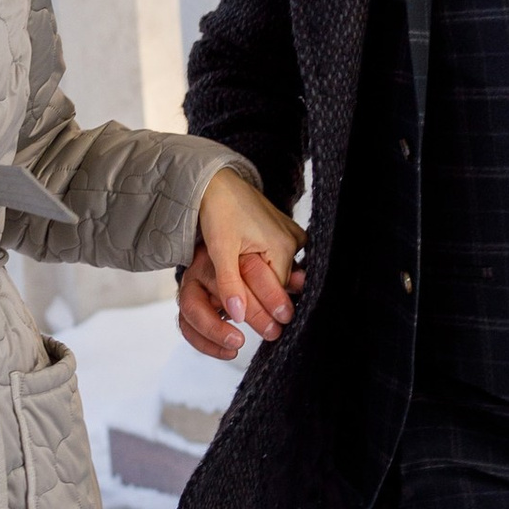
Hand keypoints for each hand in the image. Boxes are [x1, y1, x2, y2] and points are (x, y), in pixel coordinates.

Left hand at [178, 170, 305, 361]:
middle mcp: (293, 240)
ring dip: (266, 281)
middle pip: (280, 282)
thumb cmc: (218, 210)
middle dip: (266, 295)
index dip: (265, 308)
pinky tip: (255, 268)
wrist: (215, 181)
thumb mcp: (220, 250)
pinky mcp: (285, 229)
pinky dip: (268, 266)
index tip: (262, 327)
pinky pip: (281, 256)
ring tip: (254, 288)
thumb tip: (239, 315)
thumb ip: (230, 284)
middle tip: (258, 314)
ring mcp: (291, 233)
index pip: (277, 291)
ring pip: (281, 271)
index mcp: (282, 247)